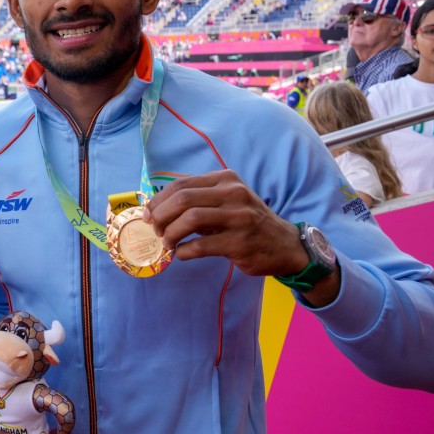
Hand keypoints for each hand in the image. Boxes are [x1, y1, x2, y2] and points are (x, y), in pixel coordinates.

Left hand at [141, 170, 309, 276]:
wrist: (285, 245)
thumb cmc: (247, 221)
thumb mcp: (226, 201)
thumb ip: (198, 199)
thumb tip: (157, 208)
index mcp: (226, 179)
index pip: (182, 184)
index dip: (159, 200)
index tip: (147, 214)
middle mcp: (234, 194)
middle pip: (183, 199)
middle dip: (161, 215)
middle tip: (154, 229)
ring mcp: (239, 217)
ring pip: (191, 219)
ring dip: (171, 233)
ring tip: (166, 243)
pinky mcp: (240, 242)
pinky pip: (201, 245)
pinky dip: (184, 251)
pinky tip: (181, 253)